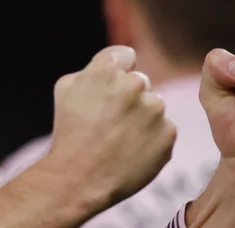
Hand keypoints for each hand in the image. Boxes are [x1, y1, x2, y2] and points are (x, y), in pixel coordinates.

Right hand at [44, 46, 176, 211]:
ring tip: (120, 140)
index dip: (118, 71)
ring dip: (142, 118)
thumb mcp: (66, 88)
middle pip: (139, 82)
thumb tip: (114, 66)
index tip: (110, 90)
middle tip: (111, 121)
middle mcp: (135, 84)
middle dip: (129, 97)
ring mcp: (154, 109)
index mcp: (108, 69)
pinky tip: (132, 151)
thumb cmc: (69, 132)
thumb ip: (93, 69)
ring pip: (153, 107)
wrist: (80, 178)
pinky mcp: (168, 133)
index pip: (126, 56)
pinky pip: (163, 130)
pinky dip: (152, 139)